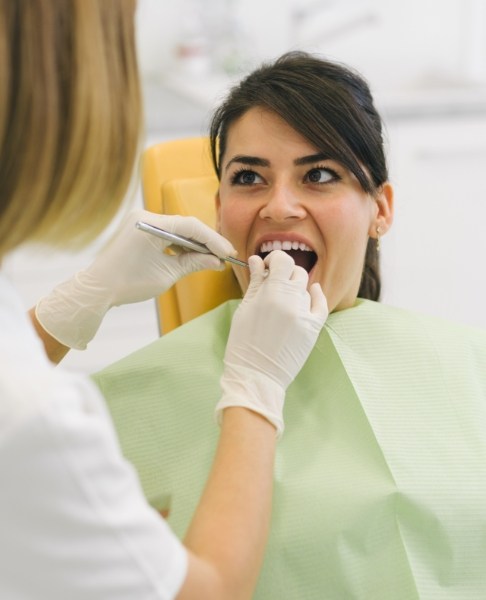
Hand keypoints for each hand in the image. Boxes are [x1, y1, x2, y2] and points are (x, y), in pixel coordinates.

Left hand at [35, 209, 235, 348]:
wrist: (98, 288)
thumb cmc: (129, 283)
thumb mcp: (167, 274)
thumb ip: (194, 263)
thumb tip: (217, 261)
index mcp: (150, 224)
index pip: (190, 226)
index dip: (213, 240)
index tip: (229, 253)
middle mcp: (144, 216)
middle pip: (185, 225)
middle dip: (206, 242)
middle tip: (225, 256)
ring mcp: (140, 221)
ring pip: (176, 229)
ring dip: (194, 244)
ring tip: (212, 259)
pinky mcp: (138, 229)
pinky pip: (165, 233)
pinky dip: (180, 244)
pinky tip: (193, 256)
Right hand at [216, 250, 327, 435]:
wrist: (256, 376)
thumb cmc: (243, 344)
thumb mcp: (244, 310)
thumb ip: (254, 283)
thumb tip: (257, 261)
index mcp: (271, 293)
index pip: (282, 260)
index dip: (274, 259)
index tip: (267, 267)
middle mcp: (291, 301)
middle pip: (295, 272)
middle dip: (284, 273)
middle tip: (272, 282)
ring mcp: (304, 315)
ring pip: (305, 288)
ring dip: (294, 288)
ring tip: (282, 299)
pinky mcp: (313, 329)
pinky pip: (321, 304)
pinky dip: (317, 295)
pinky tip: (313, 291)